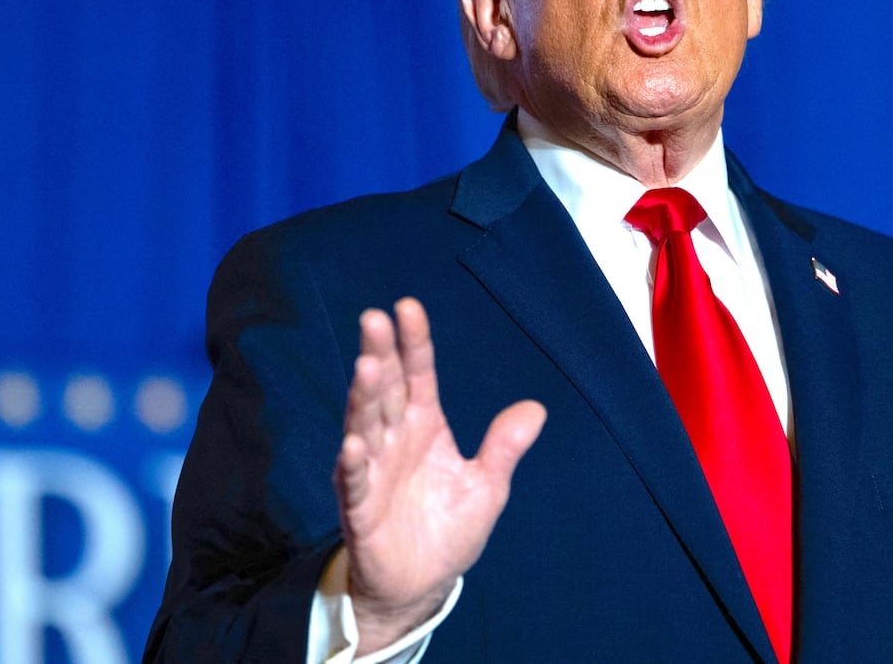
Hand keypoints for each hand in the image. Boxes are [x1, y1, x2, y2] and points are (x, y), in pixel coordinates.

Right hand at [333, 298, 545, 653]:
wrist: (421, 585)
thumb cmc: (448, 529)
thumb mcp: (486, 486)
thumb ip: (504, 448)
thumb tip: (537, 408)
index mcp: (425, 427)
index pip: (418, 376)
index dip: (414, 343)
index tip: (408, 307)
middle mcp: (394, 441)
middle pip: (386, 390)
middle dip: (380, 355)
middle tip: (374, 319)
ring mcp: (373, 471)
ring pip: (365, 426)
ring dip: (364, 398)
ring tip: (367, 367)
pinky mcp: (360, 508)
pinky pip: (355, 482)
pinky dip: (355, 463)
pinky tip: (356, 444)